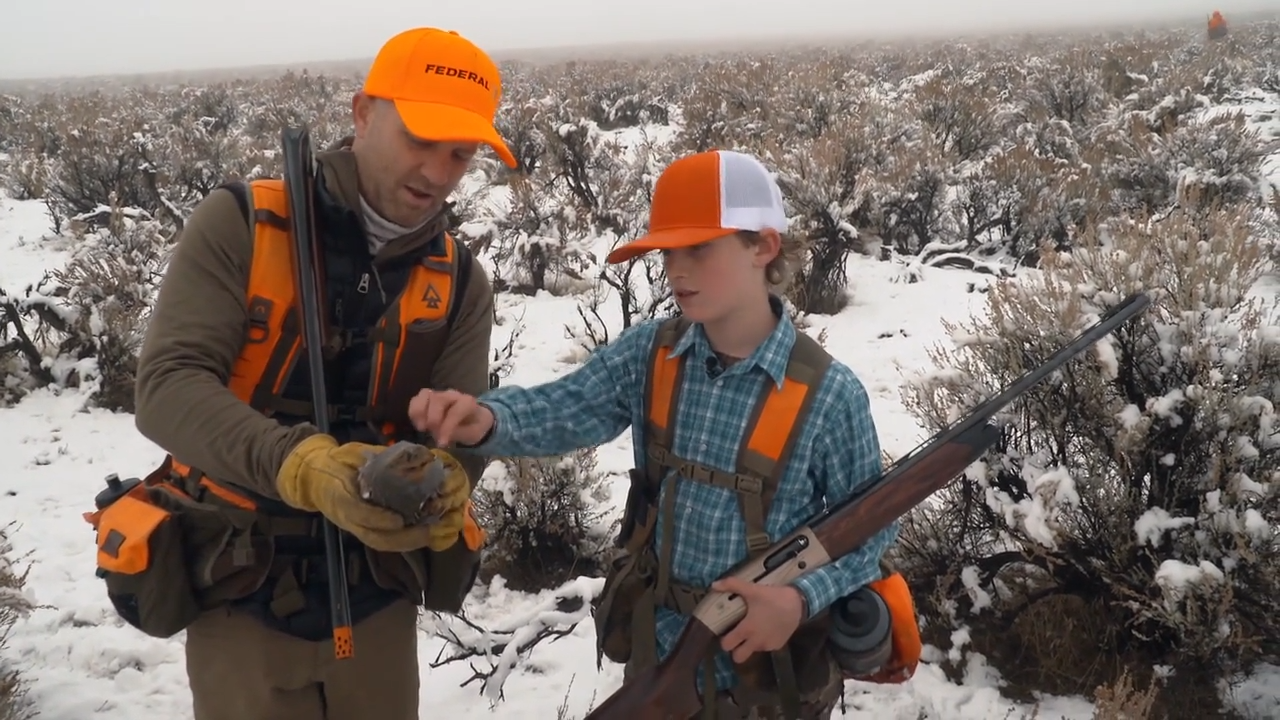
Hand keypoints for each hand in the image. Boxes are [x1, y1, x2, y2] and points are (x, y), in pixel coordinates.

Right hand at [275, 434, 453, 552]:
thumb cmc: (337, 462)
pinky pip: (381, 540)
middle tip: (427, 532)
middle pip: (374, 537)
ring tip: (430, 536)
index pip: (359, 512)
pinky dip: (402, 540)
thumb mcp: (351, 454)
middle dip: (402, 538)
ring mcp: (353, 525)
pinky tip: (422, 535)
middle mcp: (347, 516)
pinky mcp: (360, 528)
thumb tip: (413, 453)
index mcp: (342, 495)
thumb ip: (377, 457)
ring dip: (406, 543)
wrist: (312, 476)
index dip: (378, 519)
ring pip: (379, 542)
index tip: (398, 520)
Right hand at [408, 389, 493, 446]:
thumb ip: (456, 433)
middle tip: (431, 433)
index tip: (442, 443)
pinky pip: (416, 400)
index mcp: (467, 402)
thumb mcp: (470, 434)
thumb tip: (440, 438)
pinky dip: (414, 412)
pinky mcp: (428, 398)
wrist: (473, 421)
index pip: (455, 410)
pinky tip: (418, 425)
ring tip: (421, 428)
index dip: (447, 427)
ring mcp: (439, 394)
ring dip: (419, 412)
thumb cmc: (472, 427)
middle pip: (438, 399)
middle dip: (433, 419)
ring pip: (424, 395)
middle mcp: (452, 395)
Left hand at [712, 577, 805, 663]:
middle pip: (738, 658)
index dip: (724, 641)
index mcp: (747, 629)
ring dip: (751, 644)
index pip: (727, 645)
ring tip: (755, 629)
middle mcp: (756, 642)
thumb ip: (732, 585)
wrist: (798, 604)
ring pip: (753, 652)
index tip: (726, 633)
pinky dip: (764, 641)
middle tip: (737, 638)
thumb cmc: (773, 597)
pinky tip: (767, 629)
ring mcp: (768, 646)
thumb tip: (714, 585)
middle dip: (735, 651)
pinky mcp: (778, 646)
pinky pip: (766, 647)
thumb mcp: (752, 589)